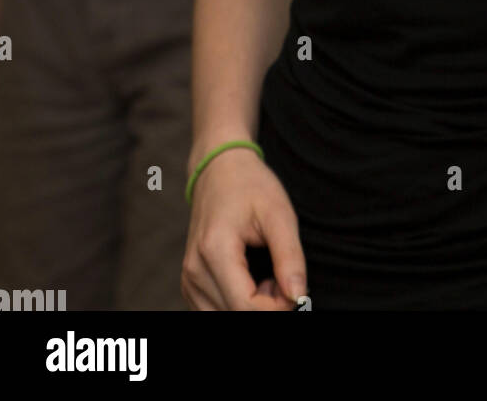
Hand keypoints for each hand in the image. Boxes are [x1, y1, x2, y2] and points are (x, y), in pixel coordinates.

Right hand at [181, 148, 308, 311]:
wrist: (219, 169)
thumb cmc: (251, 186)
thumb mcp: (278, 213)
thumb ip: (289, 257)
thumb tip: (298, 297)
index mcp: (214, 251)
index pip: (246, 307)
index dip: (278, 308)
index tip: (296, 290)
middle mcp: (194, 271)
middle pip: (234, 316)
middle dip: (267, 307)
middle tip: (282, 278)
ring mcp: (188, 280)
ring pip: (223, 317)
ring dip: (252, 308)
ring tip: (269, 277)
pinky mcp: (190, 285)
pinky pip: (216, 311)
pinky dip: (239, 306)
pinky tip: (254, 282)